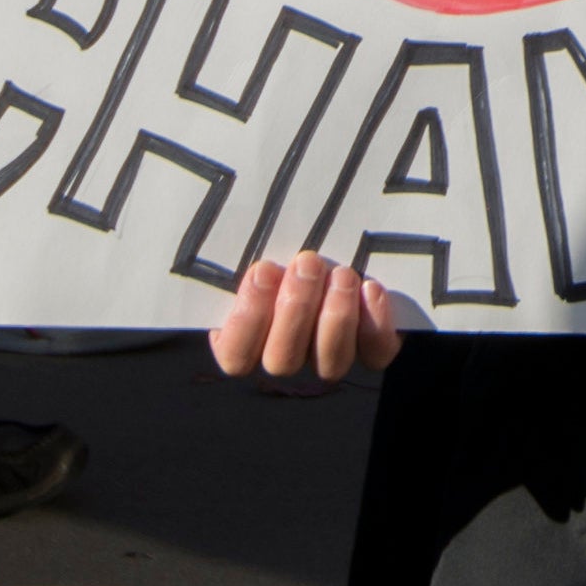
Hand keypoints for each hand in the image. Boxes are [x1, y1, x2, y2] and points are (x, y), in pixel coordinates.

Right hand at [210, 250, 401, 381]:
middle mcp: (287, 352)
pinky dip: (374, 325)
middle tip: (307, 263)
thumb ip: (243, 244)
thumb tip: (209, 222)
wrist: (348, 234)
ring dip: (334, 318)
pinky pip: (375, 354)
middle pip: (282, 360)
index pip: (235, 356)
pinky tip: (370, 289)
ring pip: (328, 364)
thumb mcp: (263, 238)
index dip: (247, 321)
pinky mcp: (371, 347)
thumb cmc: (290, 237)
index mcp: (248, 335)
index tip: (262, 271)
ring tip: (341, 274)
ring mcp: (329, 354)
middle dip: (295, 310)